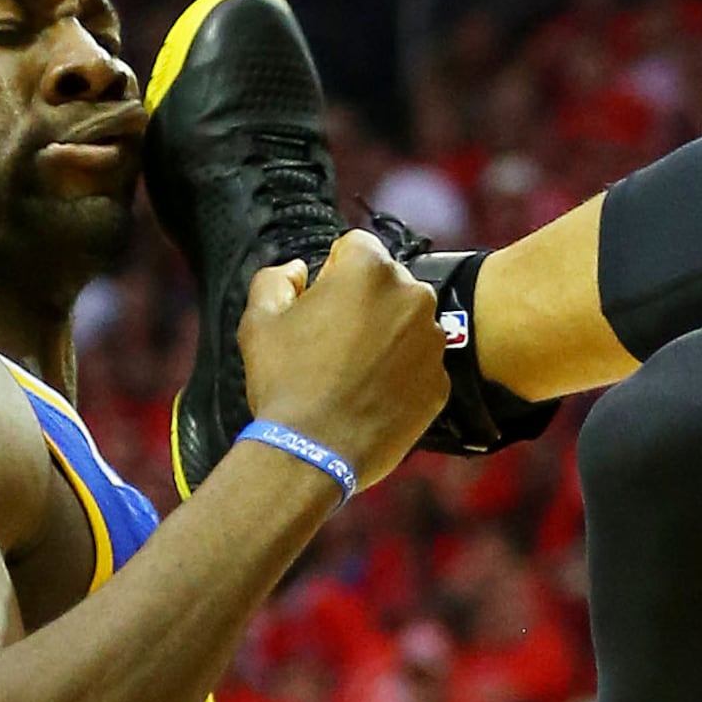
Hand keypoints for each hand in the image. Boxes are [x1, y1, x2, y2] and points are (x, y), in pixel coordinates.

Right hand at [239, 229, 449, 486]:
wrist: (313, 453)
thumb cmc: (284, 381)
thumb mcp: (260, 321)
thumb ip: (277, 279)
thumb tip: (300, 270)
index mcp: (370, 269)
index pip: (355, 248)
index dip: (331, 274)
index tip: (317, 307)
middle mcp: (414, 294)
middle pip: (386, 285)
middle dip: (363, 304)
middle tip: (331, 345)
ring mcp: (434, 340)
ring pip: (406, 324)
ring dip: (385, 338)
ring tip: (350, 374)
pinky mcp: (441, 381)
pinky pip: (419, 365)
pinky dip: (400, 375)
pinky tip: (370, 397)